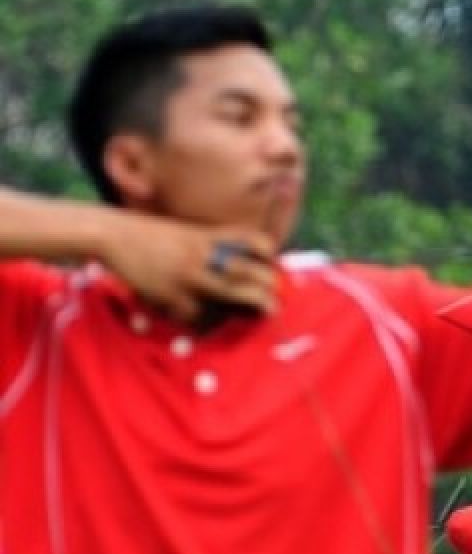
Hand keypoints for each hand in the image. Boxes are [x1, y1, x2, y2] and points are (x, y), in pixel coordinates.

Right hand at [96, 211, 278, 322]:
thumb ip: (208, 244)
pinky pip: (197, 312)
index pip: (250, 239)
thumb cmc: (149, 234)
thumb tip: (233, 263)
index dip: (268, 252)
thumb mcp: (184, 231)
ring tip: (268, 311)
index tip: (275, 263)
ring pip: (232, 291)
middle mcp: (202, 253)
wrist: (111, 234)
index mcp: (207, 235)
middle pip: (248, 269)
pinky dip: (206, 319)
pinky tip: (210, 322)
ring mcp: (188, 274)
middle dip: (268, 284)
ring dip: (254, 302)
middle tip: (277, 297)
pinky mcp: (171, 293)